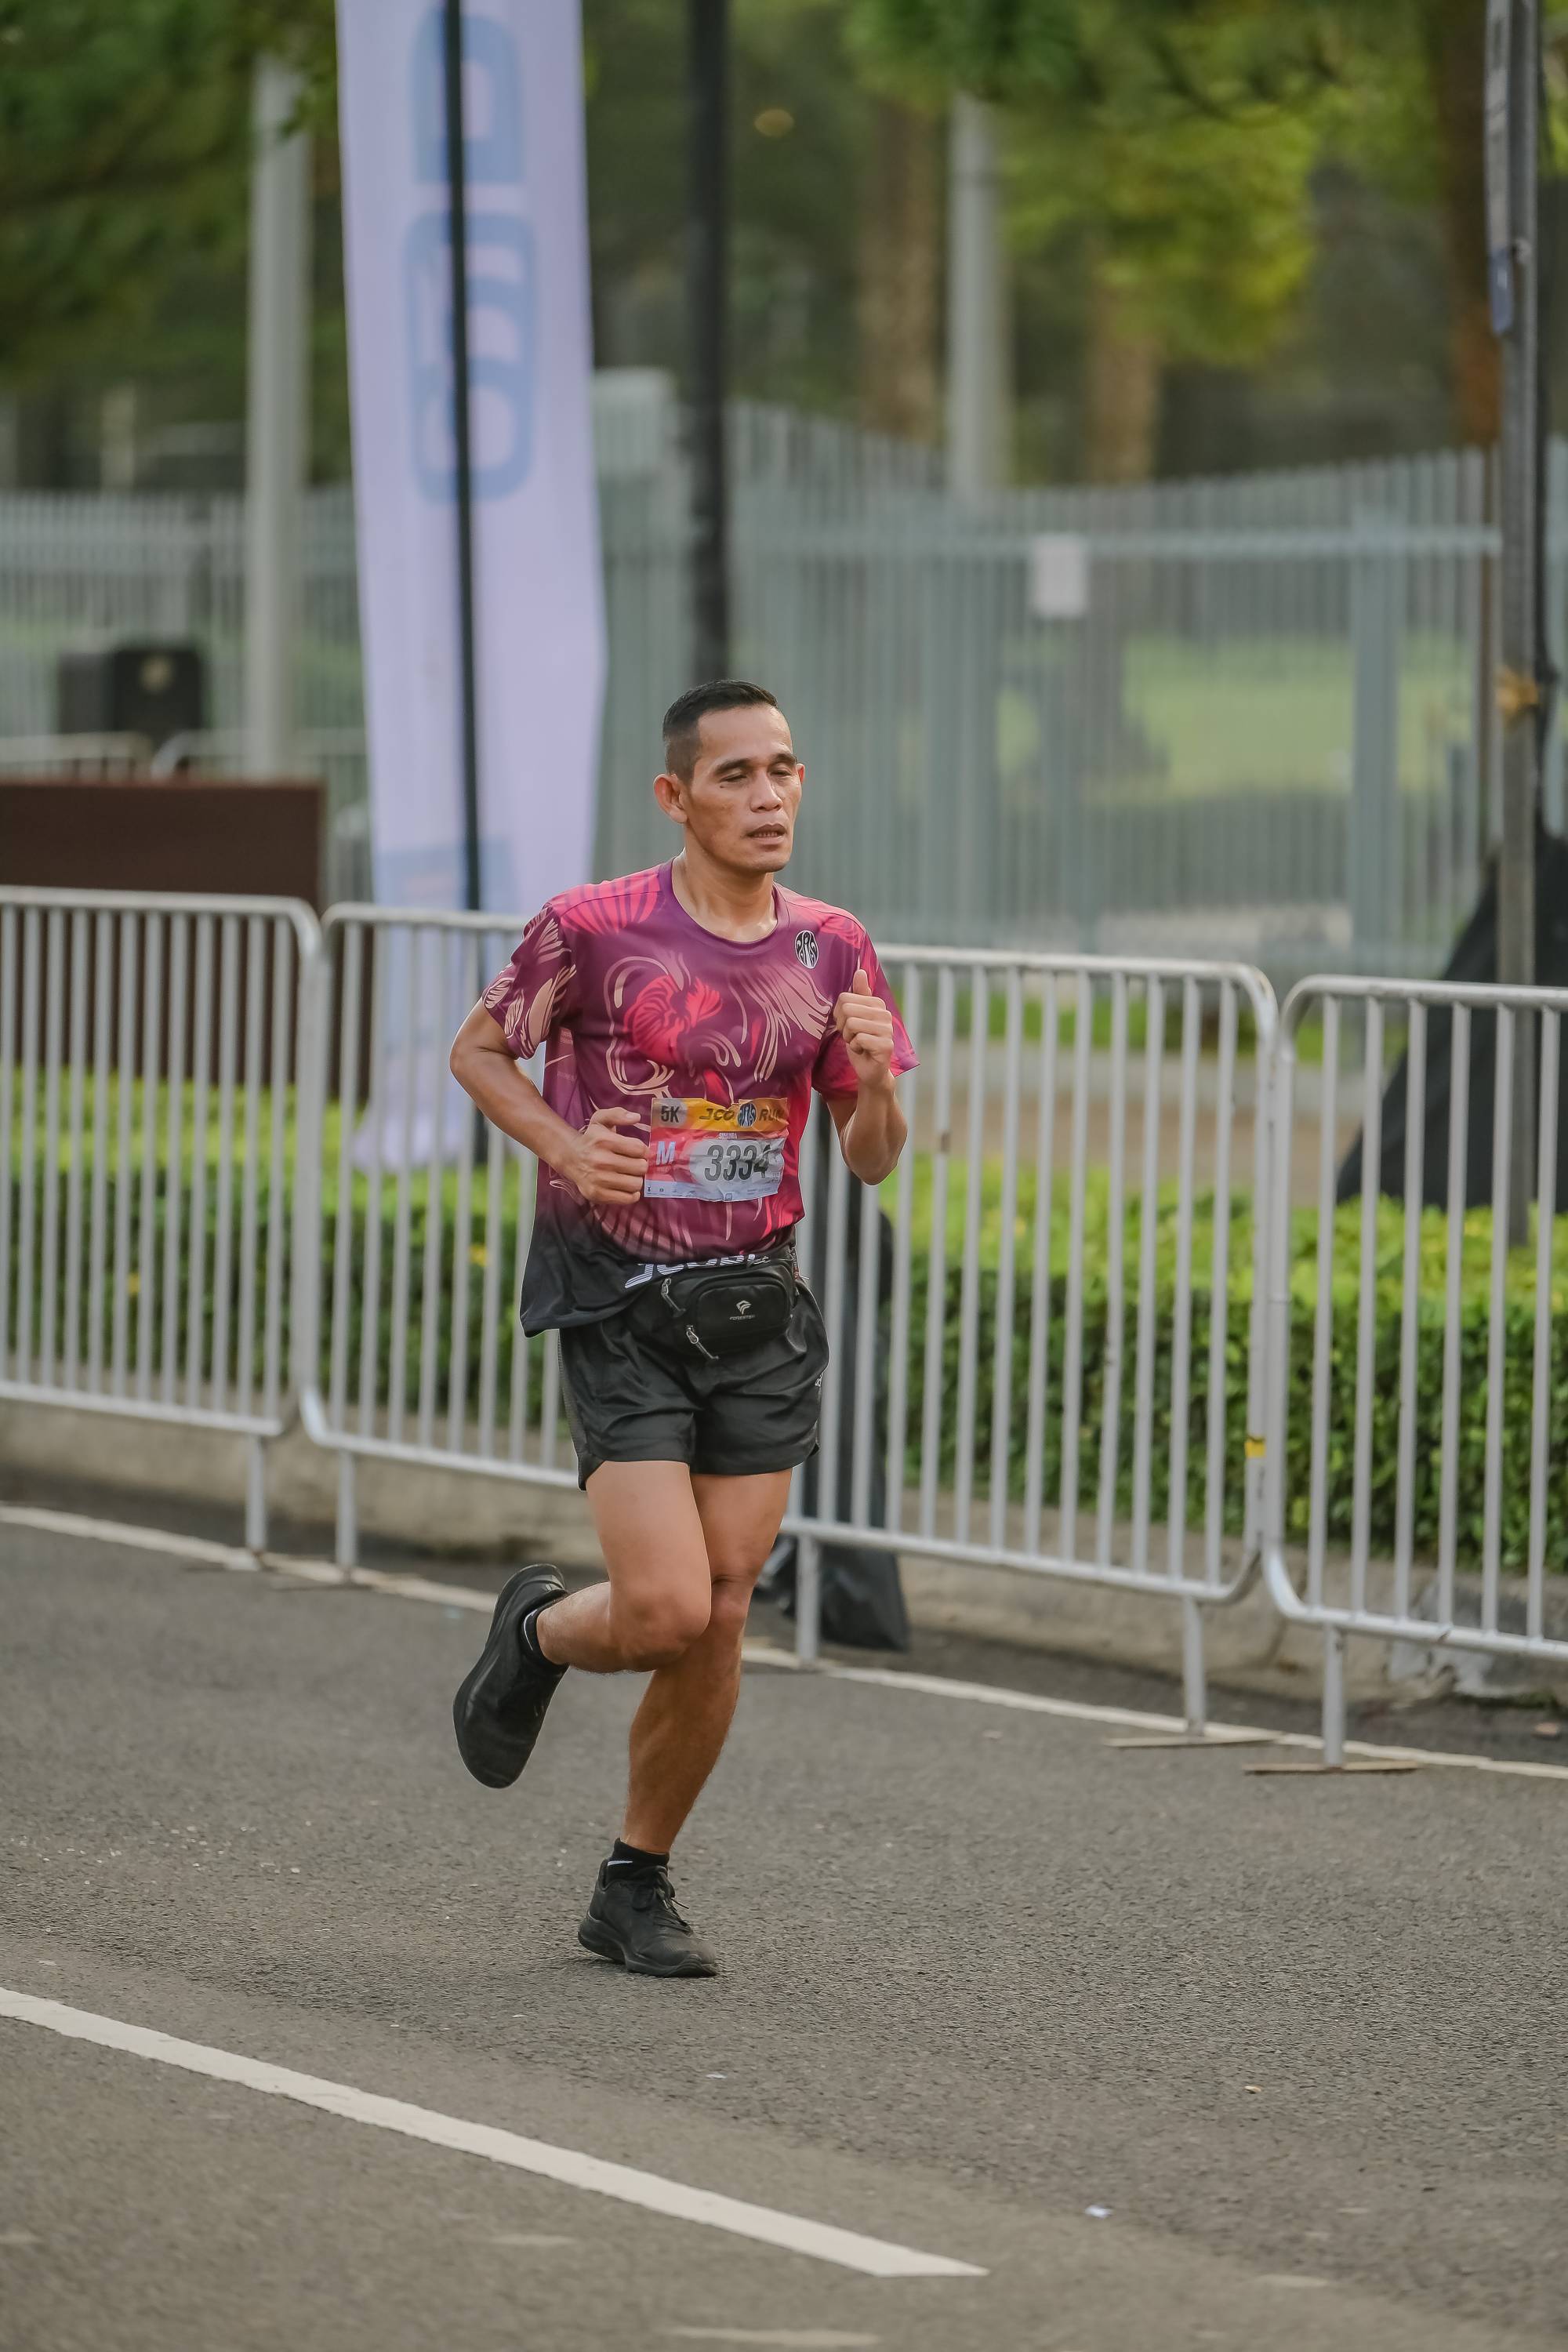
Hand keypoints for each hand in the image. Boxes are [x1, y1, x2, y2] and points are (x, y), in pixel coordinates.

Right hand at [567, 1106, 647, 1203]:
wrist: (570, 1158)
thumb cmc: (591, 1139)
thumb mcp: (601, 1120)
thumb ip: (618, 1114)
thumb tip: (636, 1117)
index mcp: (604, 1141)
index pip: (639, 1149)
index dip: (644, 1151)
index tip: (639, 1152)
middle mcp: (600, 1161)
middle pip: (640, 1167)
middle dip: (641, 1165)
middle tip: (635, 1164)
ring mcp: (598, 1179)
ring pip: (636, 1184)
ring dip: (636, 1179)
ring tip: (629, 1174)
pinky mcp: (597, 1194)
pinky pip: (627, 1198)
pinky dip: (631, 1193)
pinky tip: (626, 1186)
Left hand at [833, 968, 895, 1089]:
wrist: (871, 1070)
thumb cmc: (861, 1042)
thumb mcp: (855, 1016)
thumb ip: (858, 994)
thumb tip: (860, 971)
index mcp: (877, 1004)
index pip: (844, 998)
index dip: (839, 1015)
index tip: (848, 1025)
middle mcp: (885, 1014)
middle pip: (847, 1010)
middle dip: (843, 1027)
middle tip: (852, 1036)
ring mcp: (887, 1029)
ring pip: (852, 1024)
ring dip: (849, 1038)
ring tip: (858, 1043)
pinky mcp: (886, 1045)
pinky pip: (858, 1039)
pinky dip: (855, 1048)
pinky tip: (863, 1051)